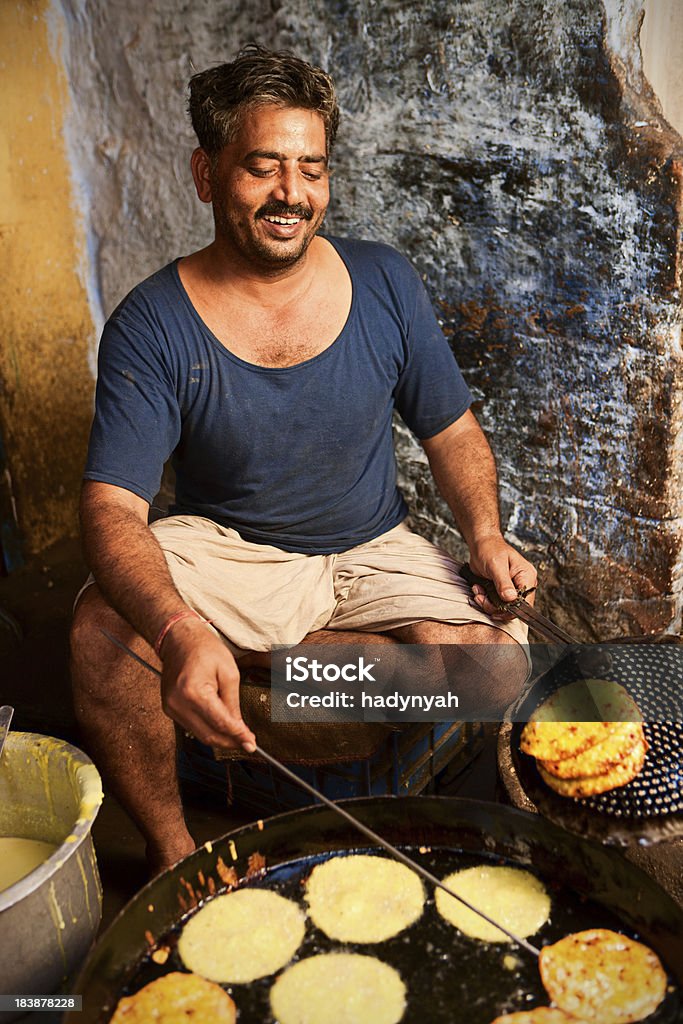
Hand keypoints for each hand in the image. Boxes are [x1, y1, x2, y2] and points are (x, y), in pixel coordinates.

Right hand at [158, 618, 255, 752]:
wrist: (179, 639)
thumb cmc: (205, 650)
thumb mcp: (229, 672)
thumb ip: (233, 703)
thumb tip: (240, 729)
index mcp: (193, 692)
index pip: (219, 723)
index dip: (238, 736)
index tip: (252, 744)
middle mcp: (178, 704)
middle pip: (208, 735)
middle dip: (230, 742)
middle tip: (248, 743)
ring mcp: (170, 708)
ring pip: (200, 735)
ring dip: (220, 738)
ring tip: (238, 735)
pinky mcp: (169, 709)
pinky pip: (192, 727)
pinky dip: (208, 729)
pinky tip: (222, 726)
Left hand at [468, 535, 536, 619]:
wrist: (480, 544)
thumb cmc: (490, 548)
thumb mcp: (496, 565)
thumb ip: (503, 582)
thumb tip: (511, 598)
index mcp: (526, 576)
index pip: (525, 602)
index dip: (511, 609)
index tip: (496, 608)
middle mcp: (521, 584)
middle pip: (513, 608)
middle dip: (495, 607)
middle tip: (482, 598)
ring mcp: (511, 589)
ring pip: (502, 608)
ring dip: (487, 603)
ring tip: (478, 591)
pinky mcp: (501, 591)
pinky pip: (495, 604)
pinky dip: (484, 600)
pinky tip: (479, 590)